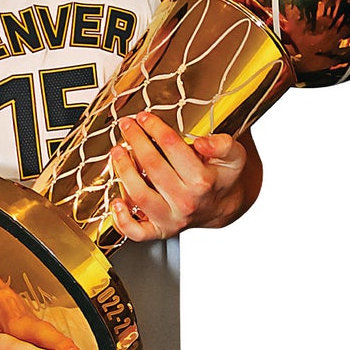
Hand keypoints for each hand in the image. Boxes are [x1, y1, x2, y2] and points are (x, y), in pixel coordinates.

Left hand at [107, 113, 250, 242]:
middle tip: (126, 126)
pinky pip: (136, 232)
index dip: (154, 127)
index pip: (172, 146)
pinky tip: (115, 201)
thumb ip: (223, 144)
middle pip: (152, 165)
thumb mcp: (234, 156)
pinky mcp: (160, 231)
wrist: (222, 207)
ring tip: (117, 151)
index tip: (144, 117)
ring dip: (123, 170)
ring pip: (139, 194)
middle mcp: (186, 202)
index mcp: (202, 181)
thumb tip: (201, 142)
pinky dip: (121, 219)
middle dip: (136, 140)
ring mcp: (171, 218)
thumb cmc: (222, 178)